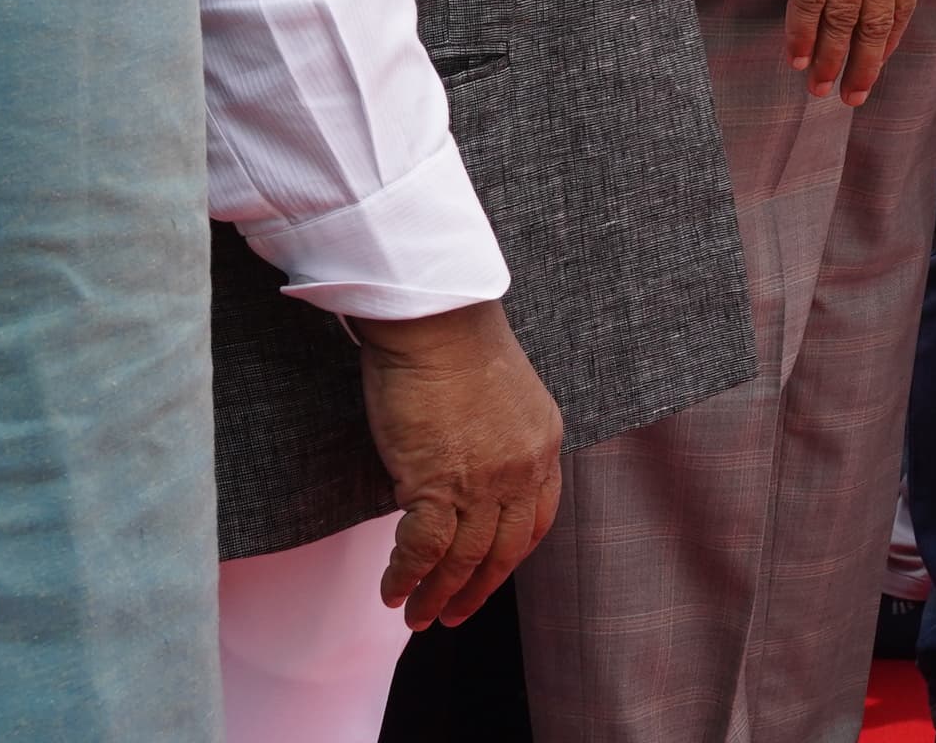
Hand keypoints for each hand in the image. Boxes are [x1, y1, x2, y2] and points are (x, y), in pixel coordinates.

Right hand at [360, 300, 562, 630]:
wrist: (436, 319)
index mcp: (543, 445)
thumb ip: (496, 442)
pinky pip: (424, 548)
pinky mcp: (438, 483)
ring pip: (464, 559)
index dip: (511, 557)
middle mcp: (523, 468)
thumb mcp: (500, 398)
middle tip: (453, 616)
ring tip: (416, 617)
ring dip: (437, 595)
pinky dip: (407, 576)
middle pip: (505, 551)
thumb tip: (467, 477)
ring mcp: (484, 480)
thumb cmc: (455, 343)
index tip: (490, 575)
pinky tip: (391, 590)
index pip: (537, 520)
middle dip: (477, 590)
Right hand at [764, 0, 919, 104]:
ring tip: (821, 88)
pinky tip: (798, 57)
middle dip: (865, 64)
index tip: (878, 61)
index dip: (890, 37)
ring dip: (832, 58)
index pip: (903, 0)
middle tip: (853, 96)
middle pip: (876, 18)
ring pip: (843, 16)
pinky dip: (803, 32)